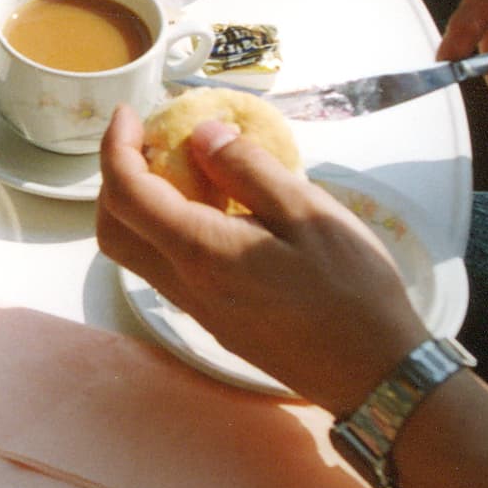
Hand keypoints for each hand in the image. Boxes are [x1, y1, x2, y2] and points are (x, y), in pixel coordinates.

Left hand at [95, 104, 426, 414]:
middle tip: (147, 142)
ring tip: (177, 169)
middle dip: (115, 178)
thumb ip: (248, 169)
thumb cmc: (352, 290)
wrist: (375, 374)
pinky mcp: (214, 320)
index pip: (126, 193)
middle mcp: (184, 284)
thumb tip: (201, 133)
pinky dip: (163, 231)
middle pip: (113, 229)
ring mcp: (196, 308)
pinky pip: (164, 269)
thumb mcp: (309, 212)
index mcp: (201, 251)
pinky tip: (208, 211)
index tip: (130, 113)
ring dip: (136, 206)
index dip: (116, 146)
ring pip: (134, 253)